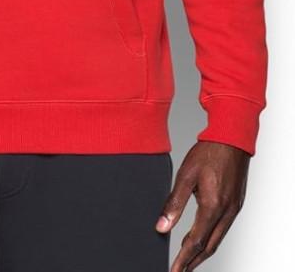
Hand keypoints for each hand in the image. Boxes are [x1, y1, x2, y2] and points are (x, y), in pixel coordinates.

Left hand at [156, 141, 249, 270]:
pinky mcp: (236, 204)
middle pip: (209, 247)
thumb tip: (162, 226)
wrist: (231, 139)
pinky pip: (223, 229)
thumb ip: (174, 203)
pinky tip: (203, 239)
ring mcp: (233, 209)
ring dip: (202, 253)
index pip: (196, 242)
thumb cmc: (209, 153)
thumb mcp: (186, 175)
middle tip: (179, 270)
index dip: (183, 259)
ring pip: (217, 240)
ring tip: (188, 261)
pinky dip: (211, 240)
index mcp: (213, 206)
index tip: (174, 270)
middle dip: (193, 262)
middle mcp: (226, 212)